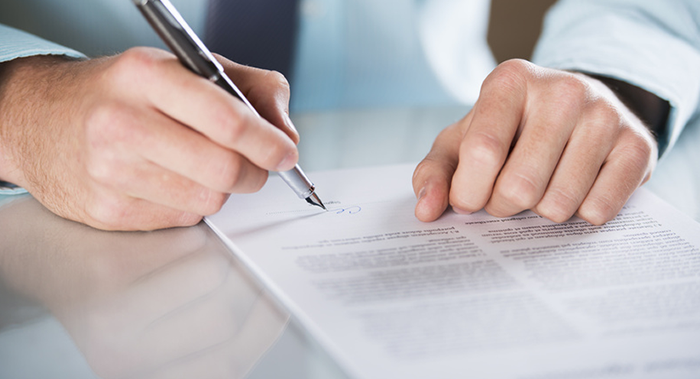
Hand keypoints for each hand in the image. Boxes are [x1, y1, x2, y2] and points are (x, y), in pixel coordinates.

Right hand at [0, 47, 298, 230]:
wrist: (37, 119)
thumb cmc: (117, 91)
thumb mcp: (181, 67)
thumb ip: (247, 88)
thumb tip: (285, 132)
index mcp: (146, 76)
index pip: (227, 119)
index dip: (267, 142)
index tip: (284, 152)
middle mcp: (123, 123)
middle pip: (223, 169)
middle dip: (255, 173)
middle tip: (257, 166)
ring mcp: (111, 172)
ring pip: (208, 200)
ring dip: (222, 189)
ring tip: (205, 166)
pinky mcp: (108, 210)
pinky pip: (182, 219)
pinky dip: (192, 203)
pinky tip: (171, 180)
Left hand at [413, 59, 657, 224]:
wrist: (577, 110)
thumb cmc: (509, 130)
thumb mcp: (462, 141)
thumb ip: (435, 173)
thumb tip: (426, 211)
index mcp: (510, 82)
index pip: (482, 153)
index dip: (468, 193)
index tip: (468, 200)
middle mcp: (562, 90)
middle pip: (519, 188)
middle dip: (504, 206)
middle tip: (508, 192)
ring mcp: (605, 115)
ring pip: (558, 206)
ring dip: (541, 212)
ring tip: (542, 185)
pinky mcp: (638, 145)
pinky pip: (598, 211)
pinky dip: (580, 214)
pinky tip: (576, 188)